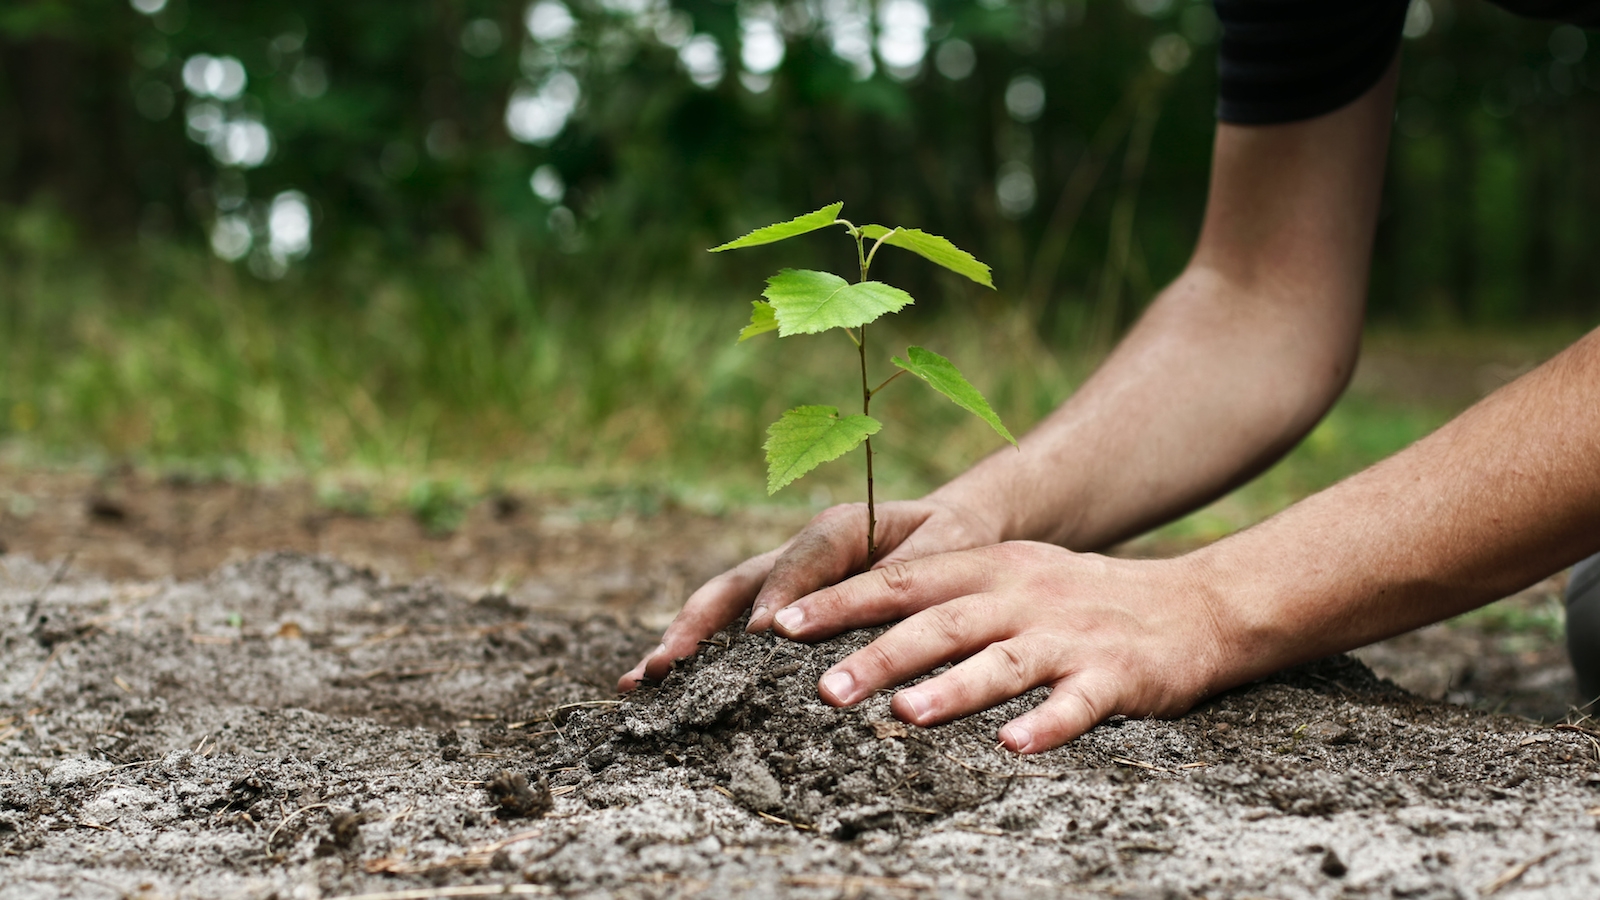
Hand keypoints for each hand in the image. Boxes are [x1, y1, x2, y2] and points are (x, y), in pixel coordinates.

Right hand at [616, 496, 1001, 690]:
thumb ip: (909, 572)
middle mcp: (799, 552)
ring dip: (682, 642)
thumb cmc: (954, 541)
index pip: (801, 560)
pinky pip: (734, 627)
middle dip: (696, 625)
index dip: (779, 595)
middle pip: (735, 584)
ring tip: (639, 681)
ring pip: (722, 607)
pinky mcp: (781, 604)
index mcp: (840, 528)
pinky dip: (700, 655)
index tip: (761, 636)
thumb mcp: (947, 548)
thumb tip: (867, 606)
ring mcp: (783, 579)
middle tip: (662, 666)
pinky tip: (667, 689)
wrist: (953, 530)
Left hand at [769, 542, 1228, 752]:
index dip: (841, 601)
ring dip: (952, 689)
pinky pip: (1076, 703)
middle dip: (879, 653)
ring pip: (1002, 661)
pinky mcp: (1116, 675)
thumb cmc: (1079, 600)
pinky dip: (1046, 725)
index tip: (781, 624)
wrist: (1195, 605)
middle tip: (823, 688)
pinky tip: (1014, 747)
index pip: (903, 580)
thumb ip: (943, 595)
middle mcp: (1023, 595)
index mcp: (990, 568)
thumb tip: (851, 623)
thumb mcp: (1011, 578)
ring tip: (904, 716)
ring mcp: (1069, 635)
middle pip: (941, 622)